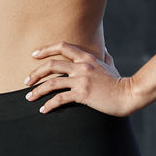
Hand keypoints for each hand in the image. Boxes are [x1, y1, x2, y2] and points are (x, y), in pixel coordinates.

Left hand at [23, 41, 137, 116]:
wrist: (129, 95)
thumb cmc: (119, 82)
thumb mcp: (111, 65)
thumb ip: (105, 57)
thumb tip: (106, 51)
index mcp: (87, 57)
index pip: (62, 46)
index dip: (46, 49)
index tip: (34, 55)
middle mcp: (82, 66)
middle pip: (51, 64)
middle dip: (35, 73)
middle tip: (26, 81)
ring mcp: (82, 80)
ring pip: (52, 83)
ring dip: (37, 90)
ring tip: (29, 97)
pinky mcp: (83, 94)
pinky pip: (60, 98)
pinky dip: (49, 104)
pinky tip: (43, 109)